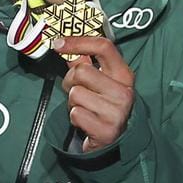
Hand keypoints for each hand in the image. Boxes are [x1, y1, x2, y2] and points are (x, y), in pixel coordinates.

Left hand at [57, 35, 135, 151]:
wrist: (111, 140)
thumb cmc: (102, 105)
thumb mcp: (98, 81)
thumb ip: (83, 62)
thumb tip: (64, 44)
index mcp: (124, 75)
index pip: (104, 47)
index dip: (78, 42)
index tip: (58, 43)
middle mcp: (124, 92)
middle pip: (82, 71)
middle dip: (70, 81)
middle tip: (75, 90)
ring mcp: (116, 112)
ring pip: (75, 93)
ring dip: (72, 101)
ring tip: (82, 107)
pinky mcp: (106, 130)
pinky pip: (75, 113)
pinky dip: (74, 117)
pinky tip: (84, 121)